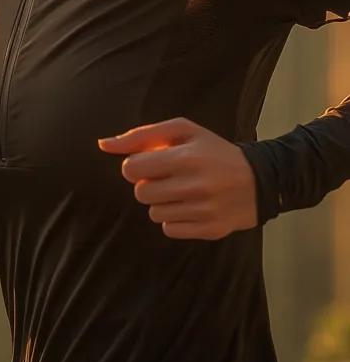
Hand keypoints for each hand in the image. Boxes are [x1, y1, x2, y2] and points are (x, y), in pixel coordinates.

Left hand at [98, 118, 257, 239]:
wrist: (259, 180)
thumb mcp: (182, 131)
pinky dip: (174, 219)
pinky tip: (190, 206)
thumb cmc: (213, 151)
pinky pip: (169, 229)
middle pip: (140, 193)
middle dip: (149, 184)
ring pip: (154, 213)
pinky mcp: (208, 230)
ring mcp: (202, 210)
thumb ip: (141, 135)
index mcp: (186, 156)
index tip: (151, 163)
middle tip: (168, 178)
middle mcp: (194, 185)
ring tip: (182, 191)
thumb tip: (103, 145)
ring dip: (162, 202)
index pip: (132, 168)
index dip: (136, 165)